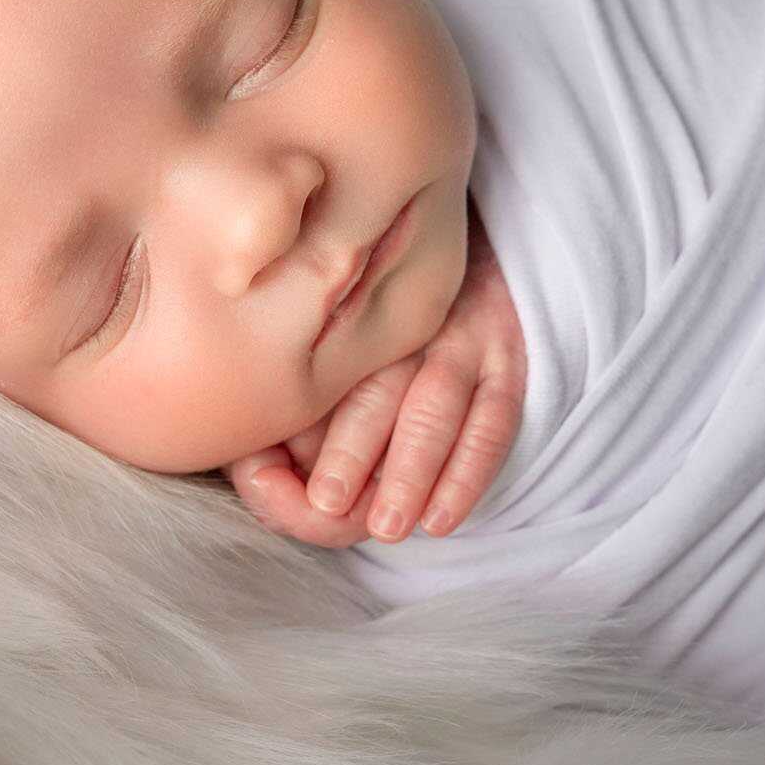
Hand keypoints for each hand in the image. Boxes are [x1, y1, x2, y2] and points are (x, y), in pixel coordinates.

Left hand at [227, 196, 525, 545]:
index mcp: (346, 309)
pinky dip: (470, 472)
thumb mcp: (326, 332)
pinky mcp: (505, 358)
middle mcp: (403, 323)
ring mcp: (462, 337)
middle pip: (377, 388)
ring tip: (386, 525)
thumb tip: (259, 463)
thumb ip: (295, 397)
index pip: (319, 378)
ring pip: (437, 403)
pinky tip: (440, 520)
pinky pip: (495, 418)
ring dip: (412, 468)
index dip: (292, 430)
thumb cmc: (368, 310)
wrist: (457, 238)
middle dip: (351, 449)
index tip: (259, 473)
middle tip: (326, 502)